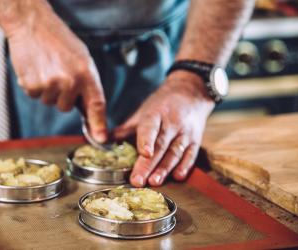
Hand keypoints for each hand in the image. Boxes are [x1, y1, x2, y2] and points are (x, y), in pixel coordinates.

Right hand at [0, 1, 106, 141]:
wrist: (32, 25)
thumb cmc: (58, 40)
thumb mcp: (82, 58)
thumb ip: (86, 83)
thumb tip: (88, 110)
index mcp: (86, 73)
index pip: (96, 105)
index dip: (98, 124)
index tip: (101, 138)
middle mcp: (69, 81)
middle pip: (66, 108)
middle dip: (62, 96)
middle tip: (57, 74)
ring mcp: (50, 85)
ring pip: (49, 102)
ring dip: (47, 90)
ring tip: (46, 68)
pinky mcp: (32, 86)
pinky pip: (35, 96)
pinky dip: (34, 85)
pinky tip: (35, 69)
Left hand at [114, 71, 214, 186]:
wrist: (190, 92)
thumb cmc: (162, 105)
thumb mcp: (143, 112)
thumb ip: (125, 129)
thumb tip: (101, 141)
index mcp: (155, 114)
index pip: (150, 128)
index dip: (147, 140)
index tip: (143, 153)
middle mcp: (171, 123)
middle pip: (160, 145)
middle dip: (149, 164)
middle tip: (138, 180)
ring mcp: (185, 132)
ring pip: (175, 152)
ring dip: (165, 168)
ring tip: (155, 181)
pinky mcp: (196, 140)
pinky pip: (191, 154)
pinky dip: (185, 166)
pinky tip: (177, 177)